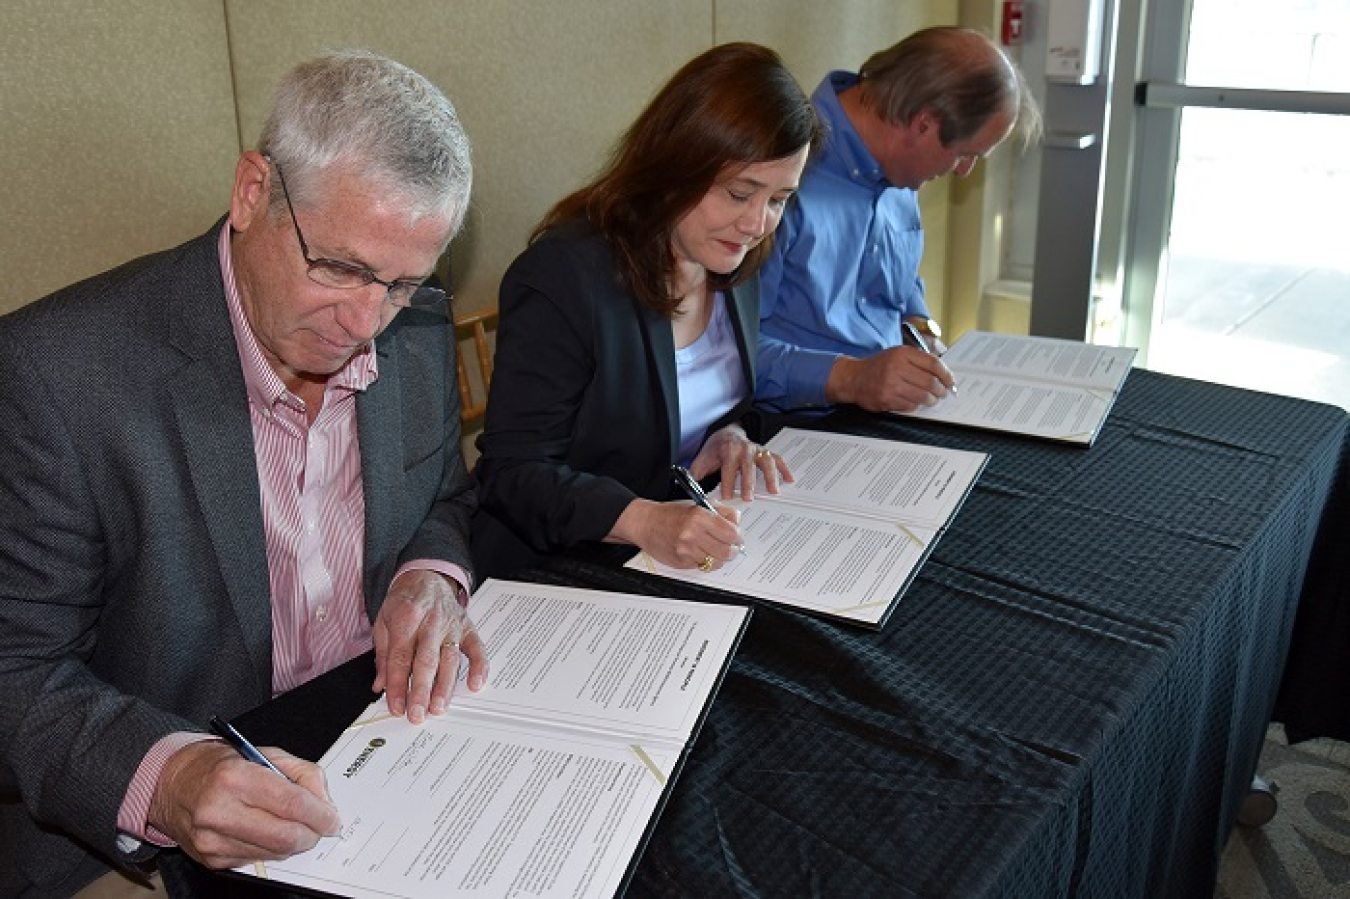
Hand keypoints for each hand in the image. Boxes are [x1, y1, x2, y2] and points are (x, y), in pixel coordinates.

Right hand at [149, 741, 339, 868]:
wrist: (174, 784)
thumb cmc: (221, 766)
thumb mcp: (264, 753)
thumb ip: (302, 774)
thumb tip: (324, 803)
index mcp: (234, 777)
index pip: (291, 804)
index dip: (320, 814)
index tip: (332, 818)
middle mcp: (219, 811)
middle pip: (285, 836)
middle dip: (312, 834)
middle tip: (320, 826)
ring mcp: (212, 840)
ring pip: (275, 853)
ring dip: (294, 842)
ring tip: (293, 824)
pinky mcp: (211, 859)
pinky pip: (257, 859)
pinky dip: (271, 848)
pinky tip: (266, 831)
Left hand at [372, 570, 488, 722]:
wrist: (426, 576)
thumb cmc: (404, 602)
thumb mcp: (383, 622)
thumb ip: (384, 655)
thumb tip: (381, 685)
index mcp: (406, 619)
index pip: (400, 658)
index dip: (397, 685)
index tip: (395, 706)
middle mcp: (431, 622)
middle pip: (426, 661)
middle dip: (421, 691)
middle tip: (417, 714)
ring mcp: (452, 625)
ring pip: (450, 659)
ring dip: (445, 686)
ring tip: (438, 707)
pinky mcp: (468, 627)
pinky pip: (476, 648)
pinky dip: (479, 666)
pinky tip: (475, 684)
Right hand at [609, 498, 742, 569]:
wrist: (646, 523)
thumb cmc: (671, 513)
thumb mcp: (698, 504)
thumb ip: (721, 511)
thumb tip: (737, 521)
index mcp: (699, 516)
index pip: (731, 533)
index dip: (738, 536)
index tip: (737, 537)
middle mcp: (692, 534)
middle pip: (726, 551)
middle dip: (731, 550)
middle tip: (730, 546)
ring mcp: (686, 550)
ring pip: (716, 562)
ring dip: (719, 558)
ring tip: (714, 549)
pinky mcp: (681, 562)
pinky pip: (702, 566)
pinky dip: (705, 561)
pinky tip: (700, 552)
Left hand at [689, 424, 793, 500]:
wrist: (727, 433)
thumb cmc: (715, 449)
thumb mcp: (703, 459)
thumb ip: (696, 474)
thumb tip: (691, 490)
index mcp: (728, 450)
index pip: (728, 468)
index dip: (727, 483)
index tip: (727, 496)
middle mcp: (744, 449)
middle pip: (747, 466)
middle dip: (748, 482)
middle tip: (749, 498)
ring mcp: (757, 450)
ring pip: (766, 462)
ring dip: (770, 476)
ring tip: (773, 491)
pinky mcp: (766, 453)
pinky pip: (777, 459)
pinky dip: (784, 469)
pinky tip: (790, 480)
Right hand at [825, 347, 954, 411]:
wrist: (854, 378)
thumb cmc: (879, 366)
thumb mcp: (897, 354)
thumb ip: (918, 360)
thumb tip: (942, 373)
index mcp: (902, 354)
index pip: (933, 364)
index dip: (946, 374)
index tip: (950, 381)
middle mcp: (897, 368)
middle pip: (930, 382)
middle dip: (941, 390)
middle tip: (942, 393)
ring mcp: (891, 385)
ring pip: (923, 396)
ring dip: (931, 400)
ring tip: (931, 399)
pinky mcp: (887, 399)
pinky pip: (911, 405)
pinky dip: (916, 405)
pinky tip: (915, 402)